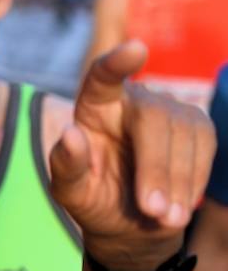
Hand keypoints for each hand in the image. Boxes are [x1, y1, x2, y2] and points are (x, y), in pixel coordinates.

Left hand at [50, 41, 214, 270]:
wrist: (131, 221)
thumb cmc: (94, 198)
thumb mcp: (71, 191)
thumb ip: (65, 165)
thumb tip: (70, 133)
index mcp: (94, 107)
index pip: (102, 77)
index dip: (117, 63)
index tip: (136, 48)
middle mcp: (133, 100)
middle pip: (153, 118)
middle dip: (155, 167)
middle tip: (152, 211)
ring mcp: (169, 110)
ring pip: (184, 133)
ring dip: (177, 182)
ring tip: (163, 219)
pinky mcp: (198, 127)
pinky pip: (205, 147)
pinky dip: (193, 181)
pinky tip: (178, 207)